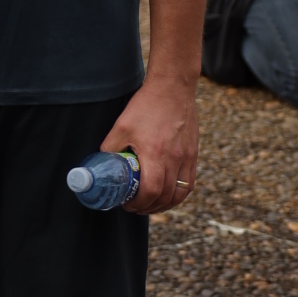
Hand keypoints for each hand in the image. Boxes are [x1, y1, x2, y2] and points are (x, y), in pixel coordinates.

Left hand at [103, 74, 197, 213]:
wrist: (173, 88)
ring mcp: (187, 157)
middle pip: (165, 196)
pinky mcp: (193, 154)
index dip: (138, 203)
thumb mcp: (121, 126)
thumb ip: (111, 147)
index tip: (127, 204)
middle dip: (149, 207)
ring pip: (180, 193)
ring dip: (165, 205)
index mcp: (155, 153)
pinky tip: (168, 195)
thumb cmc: (146, 106)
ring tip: (151, 206)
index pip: (151, 190)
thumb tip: (104, 164)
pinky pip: (189, 183)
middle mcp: (175, 159)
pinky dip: (179, 194)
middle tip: (135, 207)